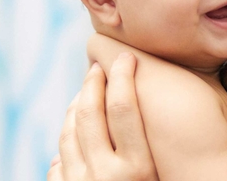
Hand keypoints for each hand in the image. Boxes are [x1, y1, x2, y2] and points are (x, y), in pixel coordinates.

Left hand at [48, 53, 158, 180]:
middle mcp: (105, 175)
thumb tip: (163, 117)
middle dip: (92, 82)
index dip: (122, 75)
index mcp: (138, 169)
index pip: (123, 108)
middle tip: (99, 66)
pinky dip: (65, 148)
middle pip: (89, 113)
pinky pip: (57, 164)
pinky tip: (74, 138)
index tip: (126, 57)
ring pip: (67, 133)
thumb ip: (161, 151)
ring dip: (75, 108)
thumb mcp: (169, 179)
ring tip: (85, 95)